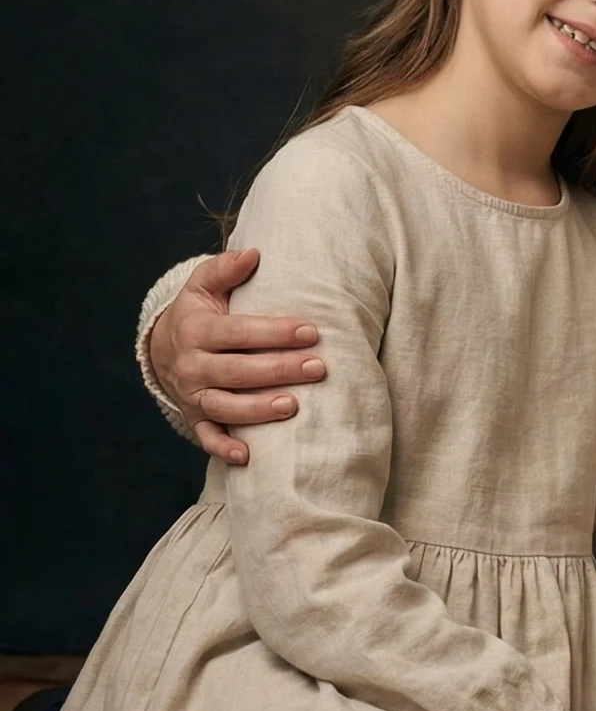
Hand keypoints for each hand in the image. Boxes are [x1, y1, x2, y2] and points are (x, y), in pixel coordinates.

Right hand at [148, 249, 325, 465]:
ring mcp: (192, 395)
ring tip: (293, 406)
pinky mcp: (195, 417)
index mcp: (197, 330)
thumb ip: (226, 269)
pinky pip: (207, 437)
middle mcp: (192, 365)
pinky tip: (248, 456)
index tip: (311, 332)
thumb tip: (254, 253)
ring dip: (258, 410)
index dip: (274, 332)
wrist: (162, 348)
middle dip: (279, 370)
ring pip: (225, 406)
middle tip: (318, 368)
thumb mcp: (203, 284)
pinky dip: (223, 448)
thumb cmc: (198, 312)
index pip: (239, 332)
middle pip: (238, 371)